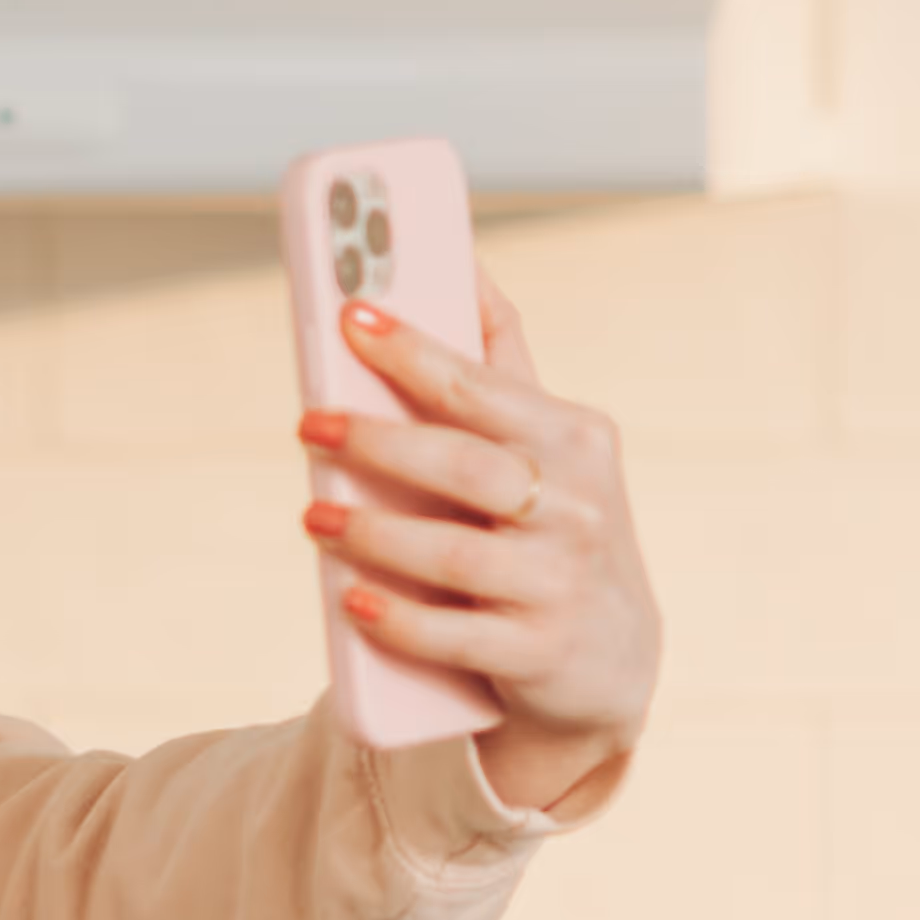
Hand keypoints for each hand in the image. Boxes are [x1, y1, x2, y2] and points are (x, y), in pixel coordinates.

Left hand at [301, 272, 657, 817]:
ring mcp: (560, 582)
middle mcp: (578, 506)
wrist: (611, 660)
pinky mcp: (537, 651)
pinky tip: (352, 600)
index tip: (348, 318)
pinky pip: (455, 634)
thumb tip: (464, 259)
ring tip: (312, 515)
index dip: (413, 352)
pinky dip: (398, 618)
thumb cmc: (558, 526)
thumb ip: (503, 362)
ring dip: (373, 532)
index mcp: (576, 438)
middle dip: (378, 442)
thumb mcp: (553, 444)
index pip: (481, 387)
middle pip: (463, 464)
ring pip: (453, 551)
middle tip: (308, 425)